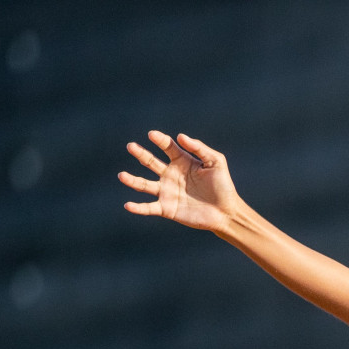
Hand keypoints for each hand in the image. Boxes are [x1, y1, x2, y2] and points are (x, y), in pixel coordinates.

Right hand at [119, 130, 241, 231]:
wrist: (226, 212)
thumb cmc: (223, 186)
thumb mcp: (216, 162)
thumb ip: (199, 148)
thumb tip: (180, 136)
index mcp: (182, 162)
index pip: (167, 147)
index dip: (160, 140)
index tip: (153, 135)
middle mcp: (171, 175)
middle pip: (150, 162)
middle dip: (140, 154)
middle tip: (131, 146)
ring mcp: (167, 192)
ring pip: (144, 184)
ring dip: (132, 180)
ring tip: (122, 176)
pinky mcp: (167, 208)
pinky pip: (149, 207)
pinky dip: (138, 208)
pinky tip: (128, 205)